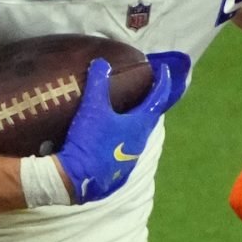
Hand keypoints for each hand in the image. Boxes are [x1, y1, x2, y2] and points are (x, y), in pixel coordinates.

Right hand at [56, 51, 189, 202]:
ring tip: (125, 114)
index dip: (162, 82)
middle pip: (149, 119)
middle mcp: (140, 143)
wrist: (77, 179)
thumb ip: (98, 83)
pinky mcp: (118, 173)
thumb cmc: (89, 140)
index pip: (157, 99)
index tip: (164, 70)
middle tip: (144, 91)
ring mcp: (130, 161)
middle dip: (148, 104)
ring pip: (137, 137)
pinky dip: (122, 141)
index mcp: (139, 125)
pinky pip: (124, 152)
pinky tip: (111, 140)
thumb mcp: (92, 108)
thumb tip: (102, 62)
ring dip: (134, 124)